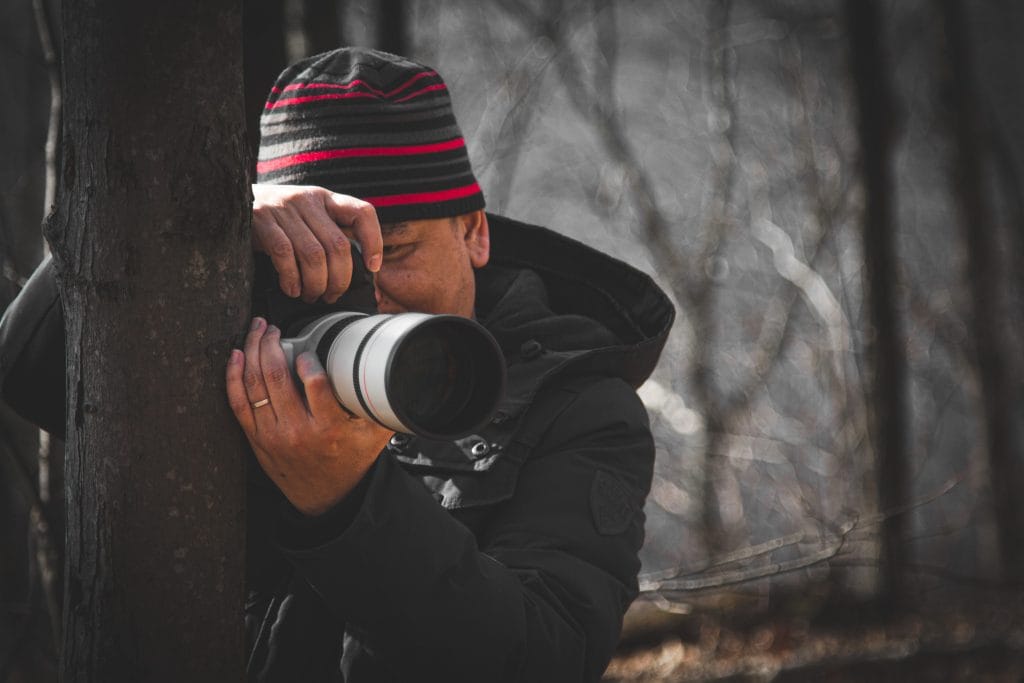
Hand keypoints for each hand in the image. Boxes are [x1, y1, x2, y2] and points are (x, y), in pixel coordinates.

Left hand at [226, 317, 393, 515]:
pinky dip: (234, 377)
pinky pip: (238, 403)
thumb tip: (400, 373)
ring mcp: (272, 435)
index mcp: (329, 428)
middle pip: (276, 376)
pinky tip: (237, 356)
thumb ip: (384, 403)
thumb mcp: (375, 434)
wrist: (326, 498)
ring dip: (252, 351)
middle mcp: (297, 431)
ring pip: (254, 384)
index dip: (309, 360)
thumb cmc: (351, 462)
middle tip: (273, 327)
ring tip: (257, 331)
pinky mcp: (256, 439)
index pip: (316, 385)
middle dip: (271, 343)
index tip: (309, 348)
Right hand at [251, 184, 382, 303]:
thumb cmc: (278, 221)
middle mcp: (307, 199)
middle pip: (338, 245)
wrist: (230, 201)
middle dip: (340, 279)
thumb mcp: (307, 219)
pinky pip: (284, 255)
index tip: (373, 267)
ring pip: (313, 255)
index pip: (362, 212)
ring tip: (312, 296)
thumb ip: (331, 238)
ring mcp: (283, 208)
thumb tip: (368, 280)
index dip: (374, 241)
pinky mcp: (261, 220)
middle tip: (332, 296)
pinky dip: (292, 279)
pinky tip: (292, 289)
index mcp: (325, 199)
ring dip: (316, 284)